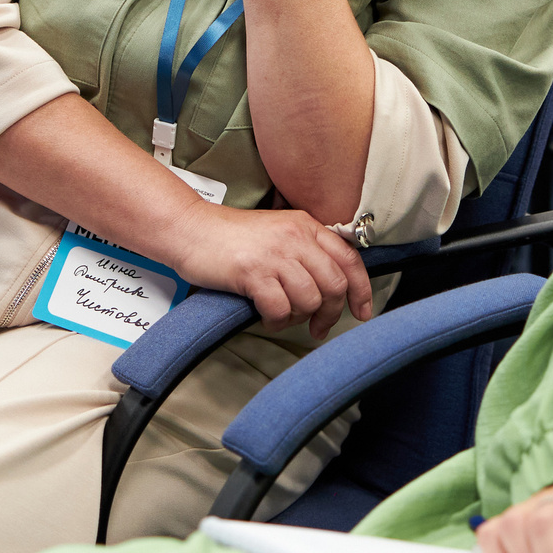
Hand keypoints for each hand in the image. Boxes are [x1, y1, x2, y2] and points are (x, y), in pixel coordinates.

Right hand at [169, 203, 371, 339]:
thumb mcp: (277, 232)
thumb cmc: (230, 237)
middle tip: (318, 327)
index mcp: (305, 225)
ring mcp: (274, 254)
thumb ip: (304, 251)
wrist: (190, 229)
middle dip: (330, 313)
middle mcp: (295, 237)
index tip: (362, 312)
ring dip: (298, 317)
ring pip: (310, 299)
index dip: (362, 290)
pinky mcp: (253, 272)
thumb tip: (330, 288)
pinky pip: (280, 309)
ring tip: (281, 315)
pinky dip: (275, 320)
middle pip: (334, 285)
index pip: (349, 259)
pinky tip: (265, 316)